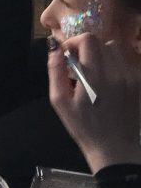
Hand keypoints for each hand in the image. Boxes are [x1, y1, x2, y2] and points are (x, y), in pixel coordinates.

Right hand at [48, 34, 140, 171]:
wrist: (114, 148)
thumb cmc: (83, 126)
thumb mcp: (60, 101)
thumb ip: (55, 70)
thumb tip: (54, 46)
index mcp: (95, 77)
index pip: (88, 39)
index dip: (74, 43)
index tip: (68, 56)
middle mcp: (116, 73)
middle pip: (102, 42)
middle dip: (87, 49)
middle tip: (80, 66)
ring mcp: (131, 78)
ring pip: (116, 49)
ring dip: (103, 54)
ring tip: (95, 71)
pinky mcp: (139, 84)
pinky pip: (127, 61)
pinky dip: (116, 64)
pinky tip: (109, 79)